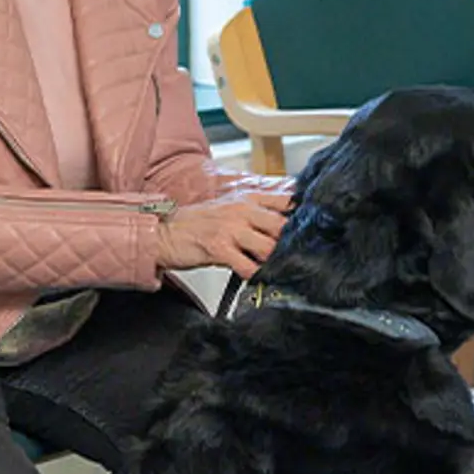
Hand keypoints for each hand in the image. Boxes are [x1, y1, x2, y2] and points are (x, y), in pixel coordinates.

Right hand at [155, 190, 291, 277]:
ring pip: (268, 248)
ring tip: (270, 268)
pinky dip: (254, 275)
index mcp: (248, 198)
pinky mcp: (219, 247)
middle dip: (289, 245)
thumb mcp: (231, 208)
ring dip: (272, 262)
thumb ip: (257, 214)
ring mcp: (230, 228)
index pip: (286, 201)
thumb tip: (285, 227)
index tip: (309, 230)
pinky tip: (253, 276)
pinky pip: (248, 266)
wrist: (163, 232)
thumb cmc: (198, 224)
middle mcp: (241, 210)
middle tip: (291, 258)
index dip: (301, 216)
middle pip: (282, 227)